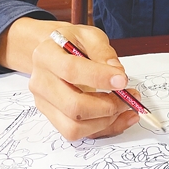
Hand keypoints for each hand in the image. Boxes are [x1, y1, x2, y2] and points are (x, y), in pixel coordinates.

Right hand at [0, 18, 140, 140]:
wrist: (53, 53)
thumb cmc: (72, 43)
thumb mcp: (88, 35)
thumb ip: (103, 51)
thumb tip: (117, 73)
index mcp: (46, 55)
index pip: (71, 70)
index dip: (99, 77)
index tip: (122, 80)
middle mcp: (40, 82)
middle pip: (72, 106)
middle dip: (106, 106)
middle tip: (127, 98)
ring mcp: (44, 103)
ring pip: (73, 127)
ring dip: (105, 121)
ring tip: (123, 107)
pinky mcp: (52, 117)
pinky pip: (77, 133)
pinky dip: (102, 129)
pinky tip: (120, 118)